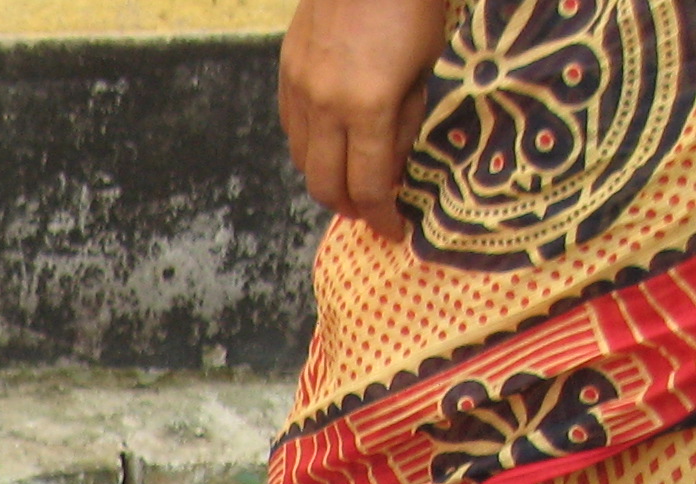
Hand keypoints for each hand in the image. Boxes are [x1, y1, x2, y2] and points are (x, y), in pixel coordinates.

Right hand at [279, 0, 453, 237]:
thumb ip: (405, 121)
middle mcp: (325, 106)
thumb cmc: (413, 3)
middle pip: (325, 185)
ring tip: (351, 176)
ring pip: (302, 160)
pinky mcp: (287, 72)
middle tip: (372, 211)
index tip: (395, 230)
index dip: (382, 216)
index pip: (369, 185)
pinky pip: (292, 128)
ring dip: (326, 177)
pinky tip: (332, 141)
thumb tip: (390, 166)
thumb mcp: (426, 66)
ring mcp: (300, 89)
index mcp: (369, 106)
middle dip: (349, 207)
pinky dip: (310, 147)